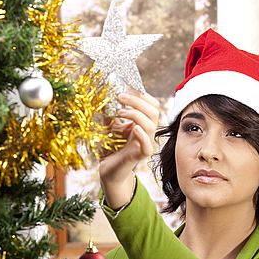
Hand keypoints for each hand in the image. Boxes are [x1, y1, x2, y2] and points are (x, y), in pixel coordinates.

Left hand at [99, 90, 159, 207]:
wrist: (108, 170)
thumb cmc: (110, 148)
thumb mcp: (109, 126)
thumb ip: (110, 114)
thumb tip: (104, 95)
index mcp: (142, 123)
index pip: (152, 105)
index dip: (142, 95)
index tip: (126, 88)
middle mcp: (146, 133)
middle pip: (154, 111)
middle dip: (138, 100)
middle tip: (120, 96)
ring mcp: (145, 144)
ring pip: (151, 125)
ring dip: (136, 114)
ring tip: (120, 111)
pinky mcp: (140, 156)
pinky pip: (148, 146)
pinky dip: (142, 135)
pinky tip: (133, 128)